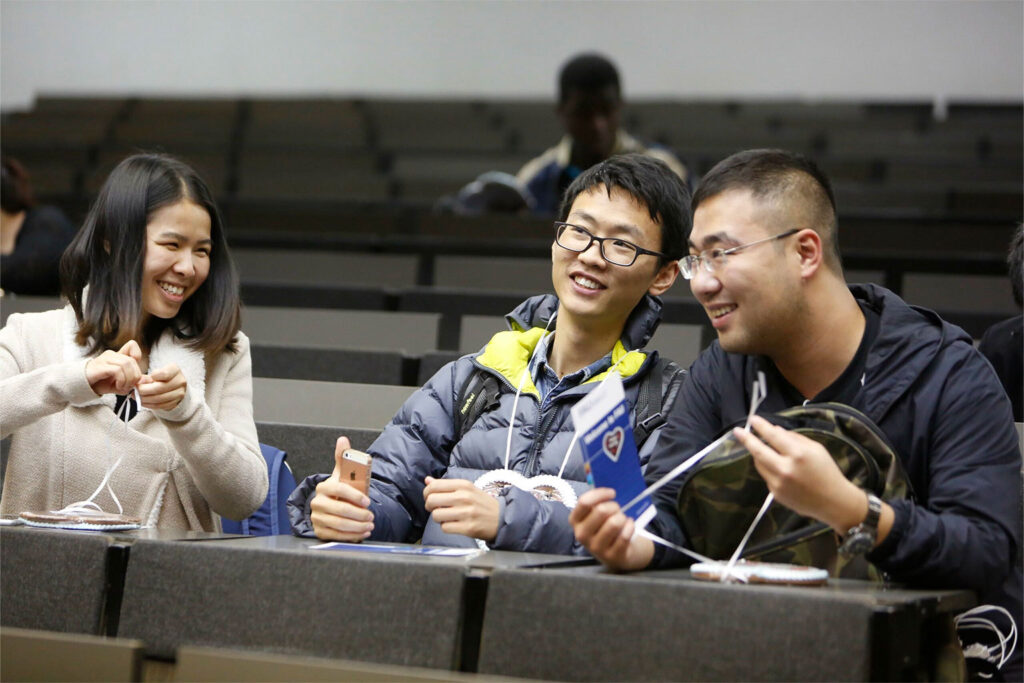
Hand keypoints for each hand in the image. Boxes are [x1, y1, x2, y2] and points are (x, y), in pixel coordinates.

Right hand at [86, 340, 142, 394]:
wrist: (81, 386)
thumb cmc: (101, 383)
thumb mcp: (121, 383)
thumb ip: (134, 381)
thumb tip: (149, 380)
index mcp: (117, 356)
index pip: (132, 345)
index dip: (137, 357)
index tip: (134, 371)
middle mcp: (112, 355)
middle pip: (132, 360)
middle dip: (135, 376)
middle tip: (130, 386)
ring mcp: (105, 359)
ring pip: (126, 364)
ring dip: (128, 379)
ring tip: (123, 387)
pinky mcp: (100, 366)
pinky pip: (117, 370)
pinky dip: (121, 380)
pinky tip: (118, 386)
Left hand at [137, 363, 187, 410]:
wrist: (173, 385)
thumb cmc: (161, 377)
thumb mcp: (156, 372)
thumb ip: (147, 377)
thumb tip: (139, 382)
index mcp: (175, 370)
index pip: (164, 374)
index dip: (152, 376)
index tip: (142, 379)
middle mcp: (180, 381)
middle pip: (160, 388)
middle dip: (144, 390)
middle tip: (135, 390)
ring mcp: (179, 393)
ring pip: (159, 399)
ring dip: (145, 399)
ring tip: (136, 396)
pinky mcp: (175, 403)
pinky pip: (160, 406)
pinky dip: (149, 405)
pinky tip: (142, 401)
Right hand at [310, 437, 373, 541]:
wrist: (330, 505)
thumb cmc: (339, 490)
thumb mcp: (341, 474)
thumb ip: (343, 458)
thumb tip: (343, 439)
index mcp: (324, 487)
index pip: (339, 489)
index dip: (355, 496)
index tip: (367, 501)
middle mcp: (318, 502)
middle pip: (340, 510)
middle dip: (359, 515)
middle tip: (371, 516)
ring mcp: (317, 518)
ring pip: (339, 524)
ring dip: (358, 527)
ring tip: (370, 525)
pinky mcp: (320, 531)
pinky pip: (337, 536)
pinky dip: (352, 536)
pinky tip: (363, 533)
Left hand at [423, 477, 499, 541]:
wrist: (502, 517)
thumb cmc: (481, 503)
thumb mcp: (467, 489)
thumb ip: (446, 485)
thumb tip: (427, 480)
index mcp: (463, 485)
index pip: (434, 486)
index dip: (427, 493)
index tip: (430, 497)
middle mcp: (464, 497)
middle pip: (431, 500)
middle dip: (429, 506)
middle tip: (436, 508)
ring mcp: (466, 513)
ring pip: (436, 515)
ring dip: (438, 518)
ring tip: (446, 517)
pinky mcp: (468, 528)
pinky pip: (445, 528)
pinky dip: (446, 527)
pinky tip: (454, 524)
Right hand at [570, 488, 653, 571]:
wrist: (617, 553)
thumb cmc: (606, 526)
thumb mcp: (596, 513)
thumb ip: (595, 494)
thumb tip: (593, 467)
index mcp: (575, 520)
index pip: (584, 502)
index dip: (600, 494)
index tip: (612, 492)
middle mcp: (582, 535)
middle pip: (601, 511)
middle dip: (614, 506)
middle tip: (618, 508)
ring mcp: (596, 548)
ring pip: (614, 522)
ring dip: (623, 517)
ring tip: (622, 519)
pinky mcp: (612, 556)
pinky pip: (625, 535)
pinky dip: (630, 527)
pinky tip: (629, 527)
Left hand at [733, 416, 867, 532]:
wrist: (833, 502)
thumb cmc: (827, 472)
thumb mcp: (816, 449)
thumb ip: (794, 438)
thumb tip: (775, 430)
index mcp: (798, 455)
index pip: (773, 436)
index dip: (761, 426)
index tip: (752, 419)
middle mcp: (785, 469)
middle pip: (758, 451)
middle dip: (746, 439)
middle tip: (737, 431)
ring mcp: (778, 483)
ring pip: (759, 464)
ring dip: (759, 454)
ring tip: (766, 450)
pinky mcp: (775, 494)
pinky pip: (766, 476)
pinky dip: (769, 468)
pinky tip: (780, 469)